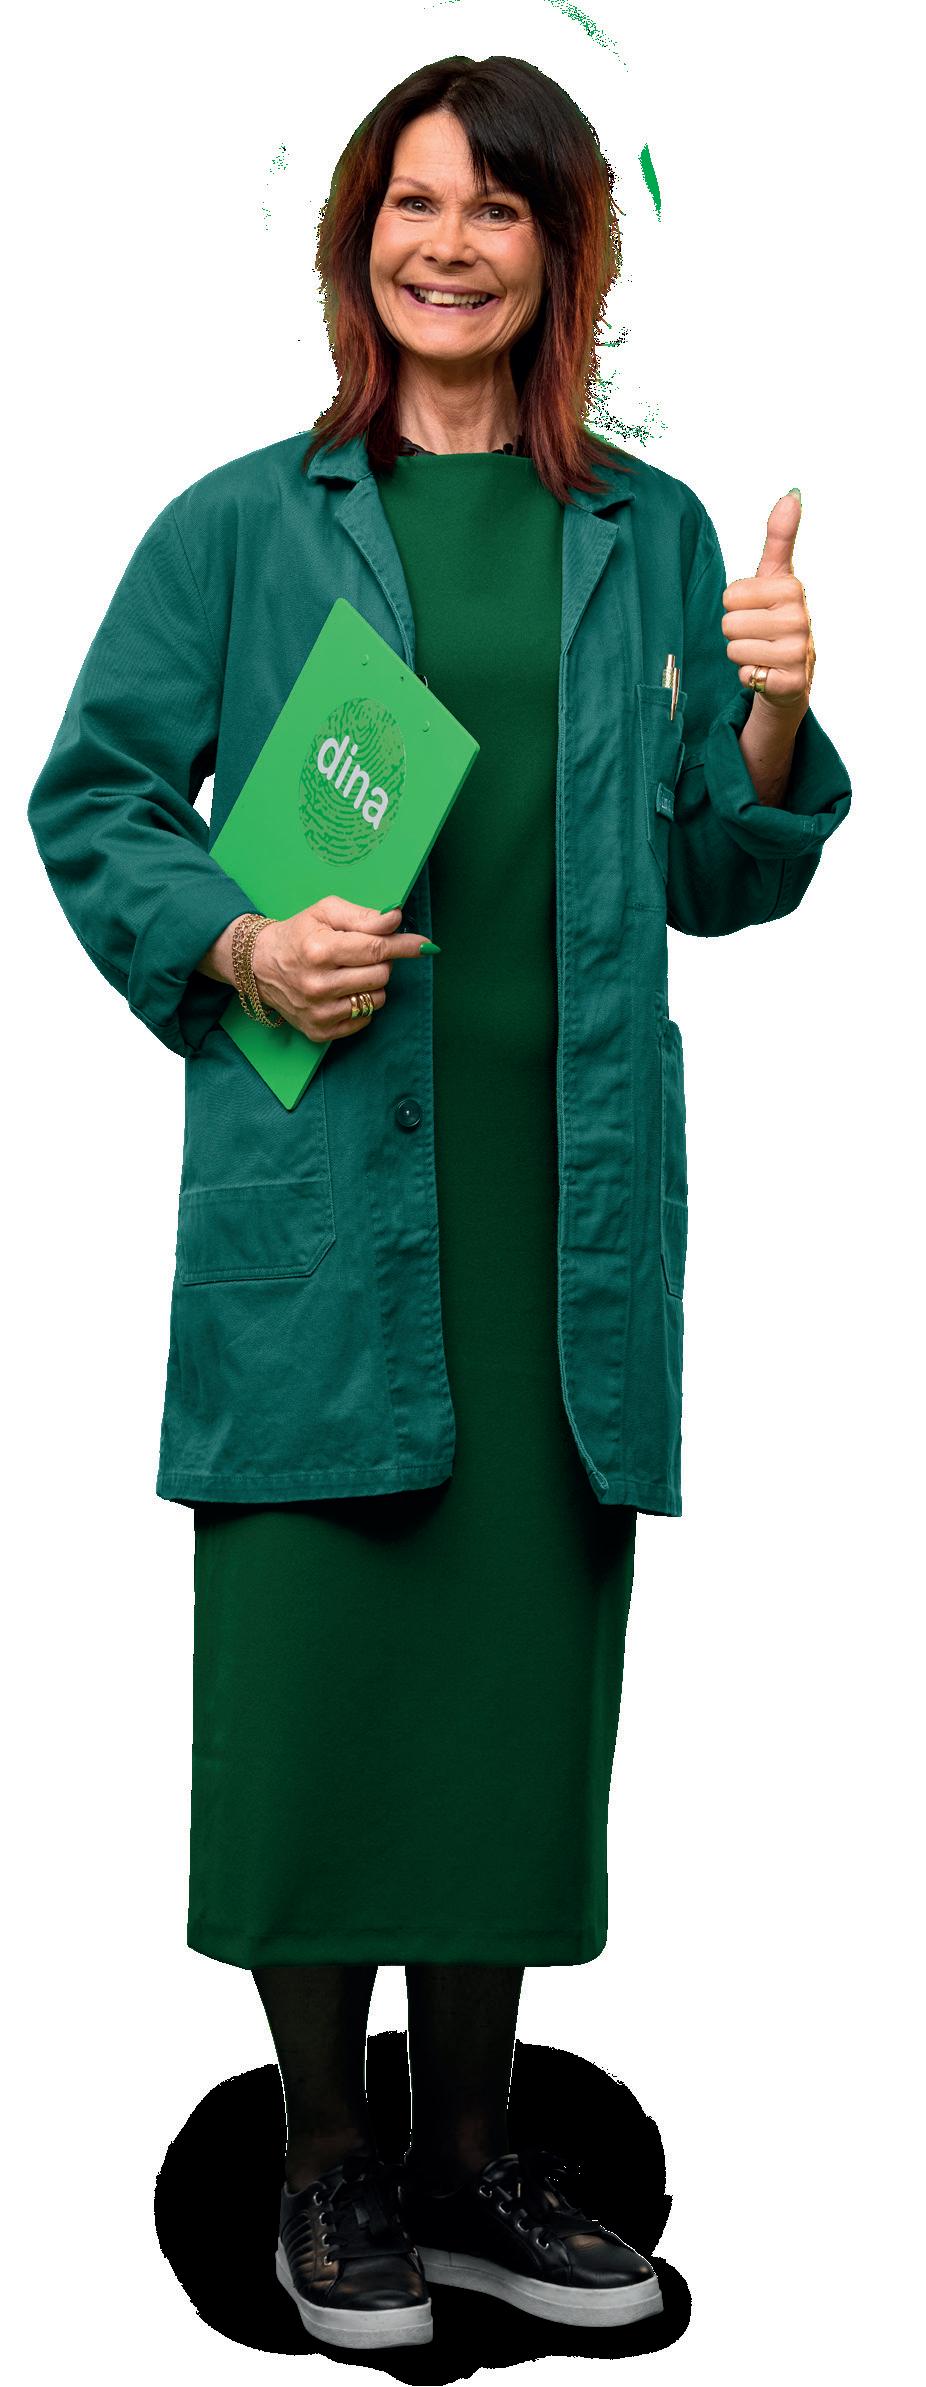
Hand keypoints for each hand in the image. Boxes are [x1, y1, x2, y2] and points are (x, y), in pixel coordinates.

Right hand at [251, 895, 428, 1042]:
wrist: (260, 965)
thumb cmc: (298, 934)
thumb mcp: (325, 912)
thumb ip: (362, 916)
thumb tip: (395, 919)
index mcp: (320, 951)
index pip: (375, 949)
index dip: (404, 945)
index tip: (424, 944)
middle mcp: (318, 985)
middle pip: (381, 975)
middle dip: (382, 960)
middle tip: (365, 953)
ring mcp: (319, 1012)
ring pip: (376, 999)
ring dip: (373, 983)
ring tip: (351, 972)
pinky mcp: (319, 1031)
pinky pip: (364, 1019)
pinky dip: (362, 1003)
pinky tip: (344, 991)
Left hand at [721, 491, 815, 714]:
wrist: (792, 673)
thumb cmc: (776, 617)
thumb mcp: (776, 576)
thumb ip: (780, 537)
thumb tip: (792, 494)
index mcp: (792, 588)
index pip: (730, 595)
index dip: (735, 606)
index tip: (756, 609)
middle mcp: (800, 618)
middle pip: (729, 623)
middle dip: (736, 632)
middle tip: (758, 634)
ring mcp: (798, 652)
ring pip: (734, 649)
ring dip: (742, 655)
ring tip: (762, 652)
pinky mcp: (790, 682)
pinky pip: (746, 676)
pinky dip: (750, 677)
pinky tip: (767, 672)